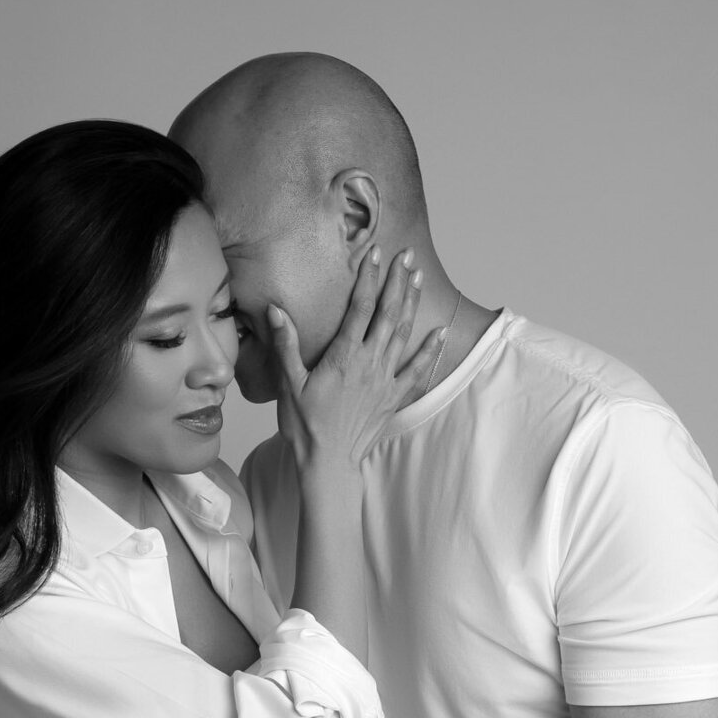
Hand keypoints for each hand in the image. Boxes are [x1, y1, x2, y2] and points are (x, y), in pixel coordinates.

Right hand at [270, 248, 446, 470]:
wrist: (328, 464)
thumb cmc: (305, 426)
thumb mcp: (289, 384)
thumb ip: (286, 345)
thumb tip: (277, 310)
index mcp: (344, 357)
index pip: (360, 307)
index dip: (368, 278)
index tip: (374, 253)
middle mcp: (370, 363)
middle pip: (388, 313)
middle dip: (398, 281)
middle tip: (406, 255)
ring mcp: (385, 380)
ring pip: (404, 333)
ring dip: (412, 303)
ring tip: (419, 276)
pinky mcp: (394, 397)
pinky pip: (417, 370)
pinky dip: (430, 349)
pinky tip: (440, 330)